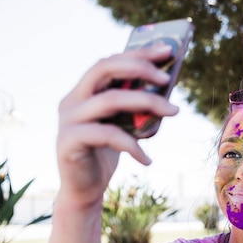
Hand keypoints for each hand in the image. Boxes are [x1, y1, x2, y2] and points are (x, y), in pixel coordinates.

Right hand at [55, 45, 179, 206]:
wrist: (85, 191)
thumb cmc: (107, 154)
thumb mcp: (124, 125)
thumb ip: (135, 106)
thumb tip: (168, 85)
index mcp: (83, 91)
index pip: (109, 61)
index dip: (137, 53)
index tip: (166, 51)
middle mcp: (72, 100)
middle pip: (104, 69)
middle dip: (140, 68)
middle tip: (169, 79)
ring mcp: (68, 120)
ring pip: (110, 100)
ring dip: (147, 102)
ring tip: (174, 111)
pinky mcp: (69, 142)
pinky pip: (108, 135)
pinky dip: (133, 145)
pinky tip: (147, 159)